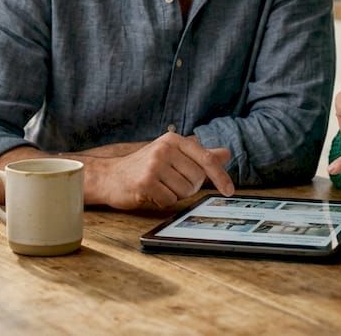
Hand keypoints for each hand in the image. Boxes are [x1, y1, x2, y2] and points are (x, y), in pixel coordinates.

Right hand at [83, 132, 233, 209]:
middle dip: (188, 187)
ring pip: (184, 192)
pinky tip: (150, 193)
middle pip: (196, 179)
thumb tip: (226, 154)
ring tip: (159, 186)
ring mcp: (154, 165)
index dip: (220, 176)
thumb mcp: (173, 155)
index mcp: (174, 140)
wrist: (110, 176)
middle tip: (170, 183)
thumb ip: (199, 156)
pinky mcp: (145, 182)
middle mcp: (165, 149)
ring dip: (175, 195)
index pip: (206, 159)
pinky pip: (169, 201)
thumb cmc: (144, 166)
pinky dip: (162, 202)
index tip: (230, 191)